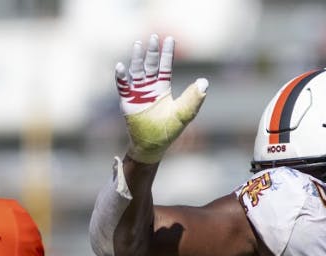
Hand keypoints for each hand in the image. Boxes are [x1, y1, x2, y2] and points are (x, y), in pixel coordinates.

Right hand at [116, 34, 208, 163]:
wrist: (151, 147)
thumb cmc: (168, 132)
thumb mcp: (184, 114)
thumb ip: (194, 99)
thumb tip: (204, 82)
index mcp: (163, 89)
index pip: (165, 67)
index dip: (167, 54)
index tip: (169, 40)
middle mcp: (149, 88)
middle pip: (150, 65)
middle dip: (152, 52)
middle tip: (153, 37)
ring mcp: (137, 94)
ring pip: (136, 72)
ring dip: (137, 59)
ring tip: (138, 45)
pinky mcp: (127, 102)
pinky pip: (123, 86)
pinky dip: (121, 77)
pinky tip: (121, 66)